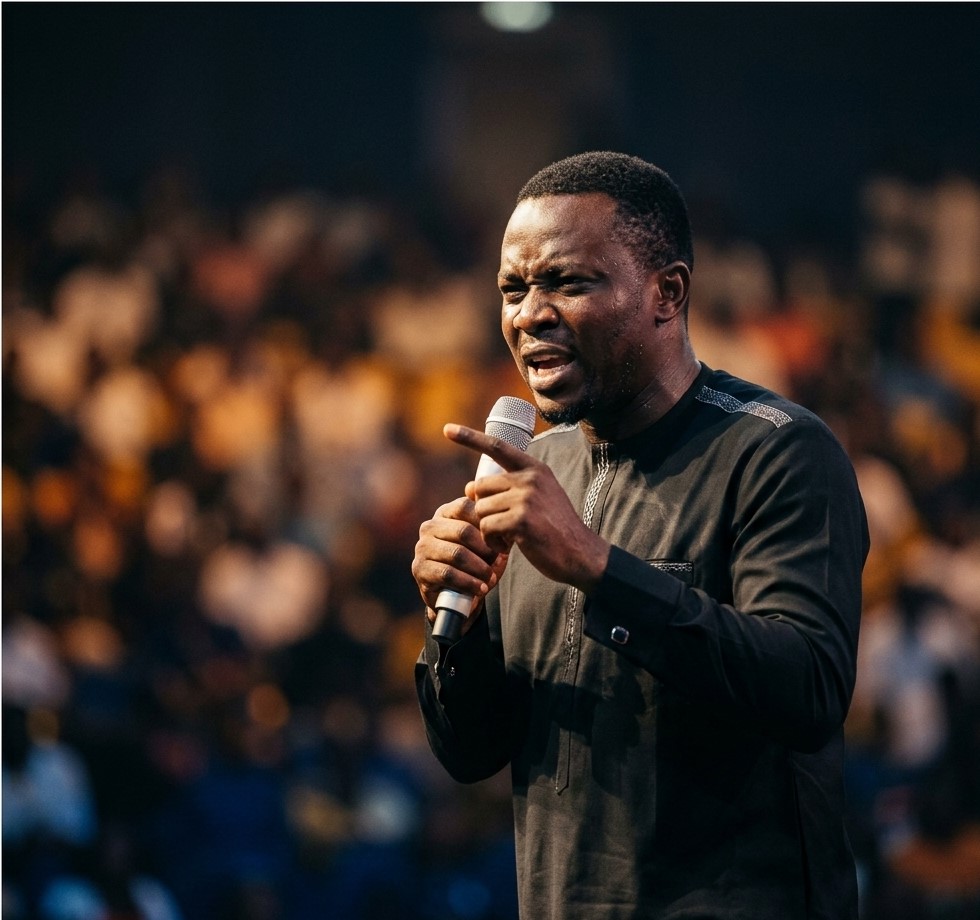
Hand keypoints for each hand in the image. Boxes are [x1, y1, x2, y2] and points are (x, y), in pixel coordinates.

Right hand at [412, 493, 508, 631]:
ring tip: (491, 578)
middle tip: (498, 560)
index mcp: (446, 512)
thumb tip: (506, 525)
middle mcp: (430, 526)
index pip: (465, 506)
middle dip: (485, 548)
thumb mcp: (489, 544)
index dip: (486, 523)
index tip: (503, 541)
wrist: (457, 594)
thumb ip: (496, 530)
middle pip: (462, 531)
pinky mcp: (419, 569)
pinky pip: (447, 574)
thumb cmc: (476, 562)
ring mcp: (422, 547)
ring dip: (479, 568)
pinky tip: (480, 589)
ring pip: (456, 554)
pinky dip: (468, 583)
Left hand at [443, 423, 609, 593]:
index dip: (470, 438)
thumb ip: (508, 488)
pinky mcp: (521, 520)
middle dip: (483, 509)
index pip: (497, 446)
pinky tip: (509, 546)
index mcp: (534, 469)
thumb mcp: (538, 498)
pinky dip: (492, 542)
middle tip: (501, 526)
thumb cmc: (555, 529)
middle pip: (480, 487)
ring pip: (481, 510)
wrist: (580, 554)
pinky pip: (487, 528)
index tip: (447, 429)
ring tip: (509, 537)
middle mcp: (530, 478)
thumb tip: (469, 486)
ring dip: (488, 529)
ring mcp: (526, 498)